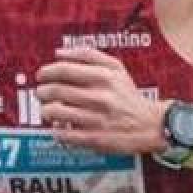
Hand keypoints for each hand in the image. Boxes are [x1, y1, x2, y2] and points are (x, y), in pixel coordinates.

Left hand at [35, 47, 167, 154]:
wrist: (151, 125)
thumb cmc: (128, 96)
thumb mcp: (115, 68)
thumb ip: (87, 55)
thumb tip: (59, 53)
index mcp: (104, 77)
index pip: (64, 70)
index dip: (46, 72)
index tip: (41, 76)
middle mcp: (100, 97)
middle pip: (56, 90)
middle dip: (42, 91)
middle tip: (41, 93)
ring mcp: (96, 119)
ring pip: (55, 112)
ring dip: (45, 110)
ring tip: (48, 110)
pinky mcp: (94, 139)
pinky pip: (63, 134)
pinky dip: (56, 129)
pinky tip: (59, 126)